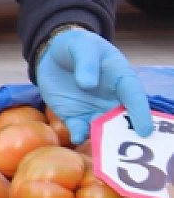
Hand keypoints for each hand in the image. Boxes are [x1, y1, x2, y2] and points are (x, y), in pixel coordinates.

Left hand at [36, 28, 152, 144]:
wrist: (53, 55)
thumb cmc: (76, 46)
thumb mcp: (81, 46)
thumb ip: (86, 62)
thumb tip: (89, 84)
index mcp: (120, 78)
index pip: (134, 96)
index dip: (140, 113)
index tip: (145, 129)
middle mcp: (111, 98)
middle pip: (123, 118)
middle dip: (126, 134)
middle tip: (129, 149)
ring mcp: (93, 109)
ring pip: (104, 128)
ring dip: (105, 139)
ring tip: (106, 151)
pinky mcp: (74, 116)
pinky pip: (79, 130)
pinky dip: (80, 135)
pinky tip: (77, 137)